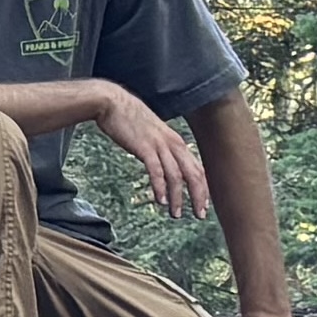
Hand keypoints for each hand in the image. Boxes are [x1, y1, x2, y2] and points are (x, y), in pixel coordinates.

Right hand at [94, 86, 209, 221]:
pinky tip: (161, 200)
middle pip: (194, 174)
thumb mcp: (152, 133)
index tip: (203, 204)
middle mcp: (172, 143)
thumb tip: (162, 161)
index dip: (203, 188)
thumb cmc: (129, 117)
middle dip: (198, 196)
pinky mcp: (144, 148)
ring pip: (176, 176)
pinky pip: (156, 171)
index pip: (197, 168)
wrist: (112, 102)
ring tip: (176, 213)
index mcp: (175, 141)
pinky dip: (160, 187)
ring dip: (178, 198)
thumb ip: (160, 146)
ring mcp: (159, 145)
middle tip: (199, 215)